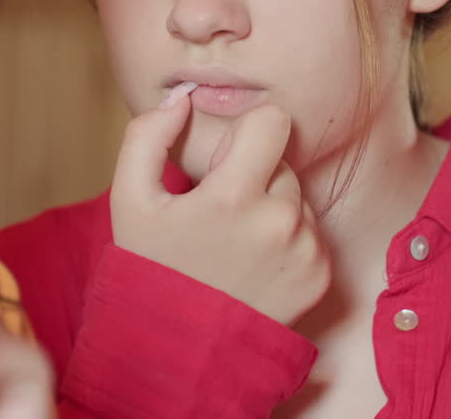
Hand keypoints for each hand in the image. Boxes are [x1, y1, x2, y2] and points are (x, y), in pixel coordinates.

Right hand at [110, 93, 330, 325]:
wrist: (179, 352)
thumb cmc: (151, 269)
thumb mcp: (129, 200)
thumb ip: (147, 137)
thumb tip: (182, 99)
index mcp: (234, 196)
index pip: (273, 121)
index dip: (246, 134)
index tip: (225, 161)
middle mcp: (279, 221)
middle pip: (282, 161)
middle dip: (254, 176)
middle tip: (220, 214)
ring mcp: (304, 251)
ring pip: (297, 197)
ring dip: (271, 209)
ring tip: (235, 243)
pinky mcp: (320, 276)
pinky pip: (311, 233)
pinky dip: (288, 241)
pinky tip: (254, 265)